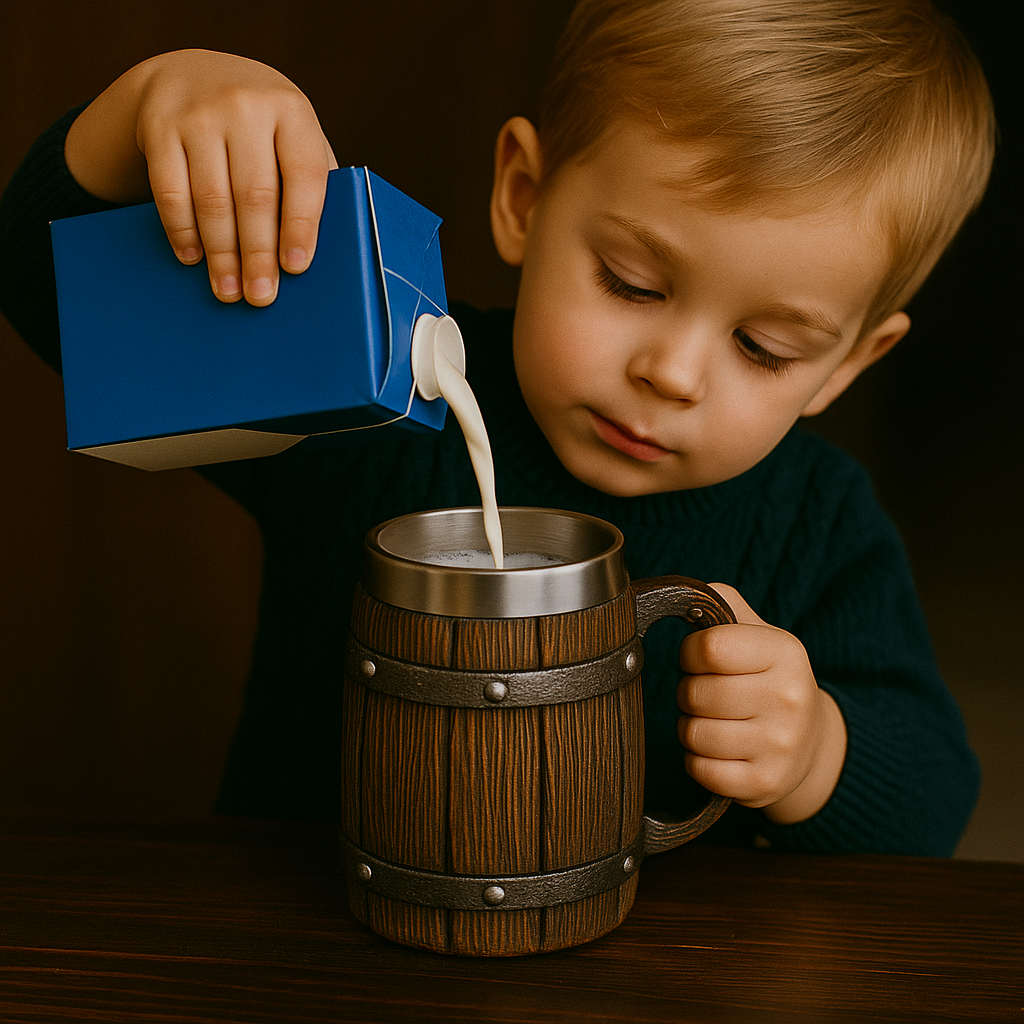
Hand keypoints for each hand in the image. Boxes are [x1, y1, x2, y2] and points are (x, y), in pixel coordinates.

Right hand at [66, 49, 337, 305]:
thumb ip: (310, 180)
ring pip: (212, 199)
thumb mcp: (293, 134)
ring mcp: (199, 114)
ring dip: (221, 253)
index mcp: (292, 110)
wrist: (193, 74)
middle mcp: (246, 106)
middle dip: (258, 253)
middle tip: (261, 296)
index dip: (300, 224)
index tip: (296, 267)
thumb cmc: (262, 126)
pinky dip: (182, 230)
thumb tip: (323, 251)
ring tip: (228, 290)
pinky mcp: (160, 127)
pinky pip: (170, 190)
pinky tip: (193, 258)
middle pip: (254, 195)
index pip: (303, 174)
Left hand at [676, 583, 846, 824]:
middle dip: (689, 693)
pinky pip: (701, 770)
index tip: (699, 660)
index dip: (690, 654)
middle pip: (696, 693)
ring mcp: (780, 745)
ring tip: (714, 722)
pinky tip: (718, 751)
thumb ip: (722, 604)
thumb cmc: (769, 679)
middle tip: (707, 695)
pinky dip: (698, 761)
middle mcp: (789, 698)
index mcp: (785, 652)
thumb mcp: (758, 633)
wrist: (811, 743)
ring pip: (693, 734)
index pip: (707, 647)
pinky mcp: (765, 783)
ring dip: (691, 728)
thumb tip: (682, 596)